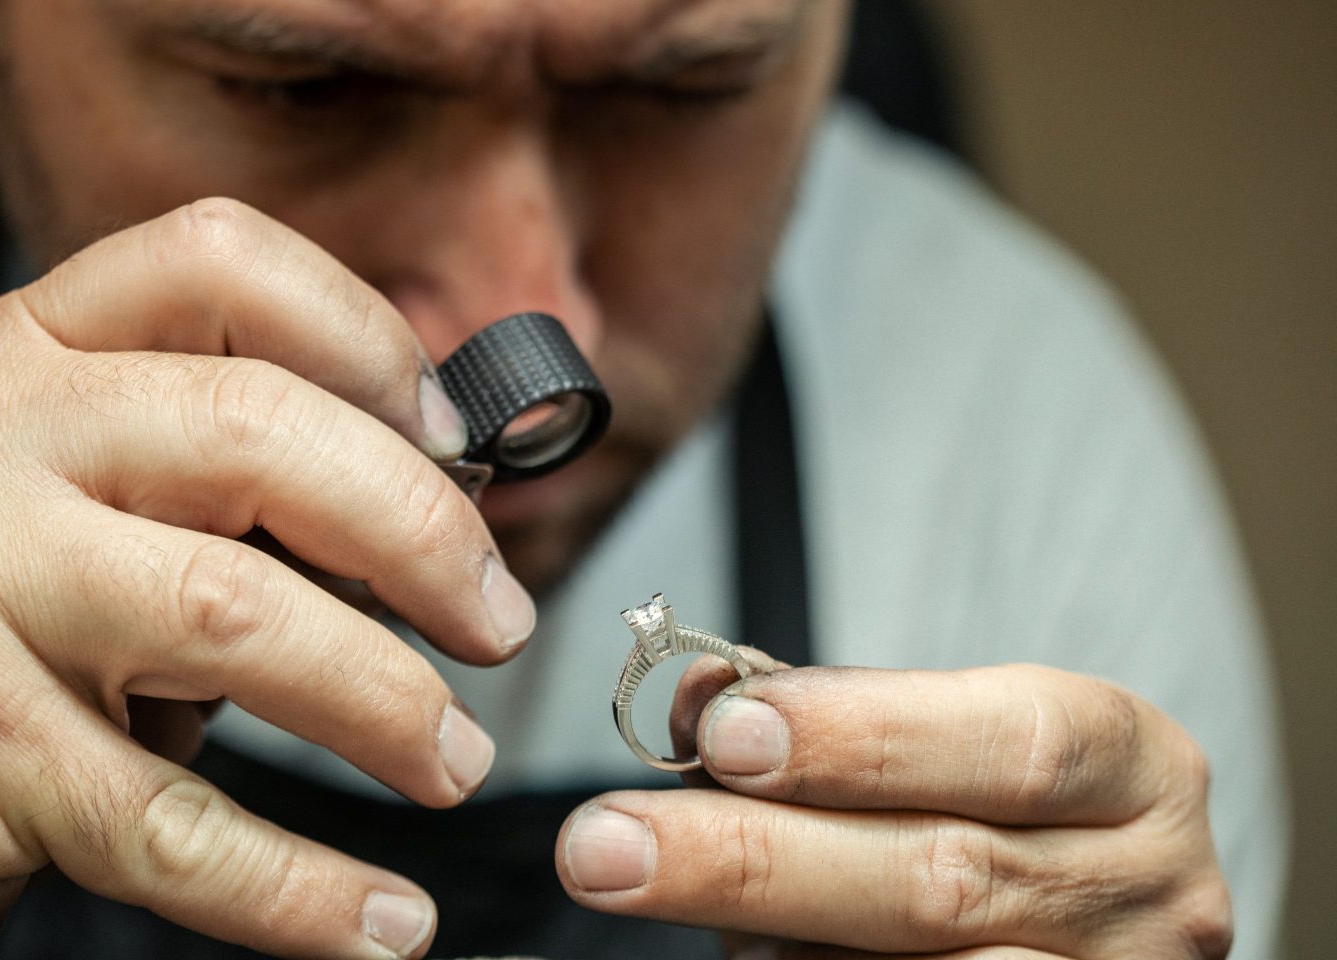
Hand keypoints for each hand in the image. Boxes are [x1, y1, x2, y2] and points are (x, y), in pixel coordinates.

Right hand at [0, 199, 534, 957]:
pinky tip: (381, 924)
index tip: (455, 441)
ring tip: (449, 759)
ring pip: (231, 616)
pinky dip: (298, 888)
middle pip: (257, 434)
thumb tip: (442, 508)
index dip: (371, 341)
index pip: (222, 266)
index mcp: (33, 354)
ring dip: (385, 702)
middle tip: (497, 624)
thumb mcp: (87, 489)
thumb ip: (231, 476)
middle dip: (422, 534)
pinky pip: (164, 823)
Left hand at [557, 653, 1231, 958]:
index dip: (868, 737)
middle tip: (607, 843)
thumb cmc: (997, 802)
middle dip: (755, 856)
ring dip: (765, 940)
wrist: (1079, 907)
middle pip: (945, 877)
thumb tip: (694, 702)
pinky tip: (736, 953)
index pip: (1019, 744)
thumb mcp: (946, 735)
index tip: (723, 732)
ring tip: (643, 890)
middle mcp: (1146, 890)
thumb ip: (832, 719)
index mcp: (1133, 769)